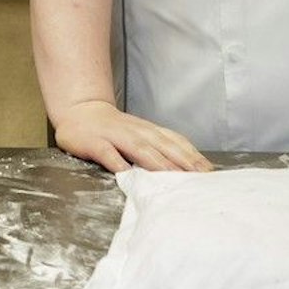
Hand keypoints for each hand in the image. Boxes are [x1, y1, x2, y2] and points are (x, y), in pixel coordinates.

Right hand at [51, 100, 211, 173]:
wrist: (79, 111)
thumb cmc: (114, 129)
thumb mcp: (140, 134)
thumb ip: (159, 149)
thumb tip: (186, 170)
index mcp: (149, 131)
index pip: (176, 142)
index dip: (193, 156)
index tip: (209, 171)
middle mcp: (136, 131)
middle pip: (163, 145)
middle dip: (183, 161)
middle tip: (199, 177)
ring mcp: (115, 136)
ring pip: (140, 148)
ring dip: (157, 162)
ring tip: (171, 177)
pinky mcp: (94, 142)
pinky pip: (107, 153)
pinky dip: (117, 162)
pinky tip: (125, 174)